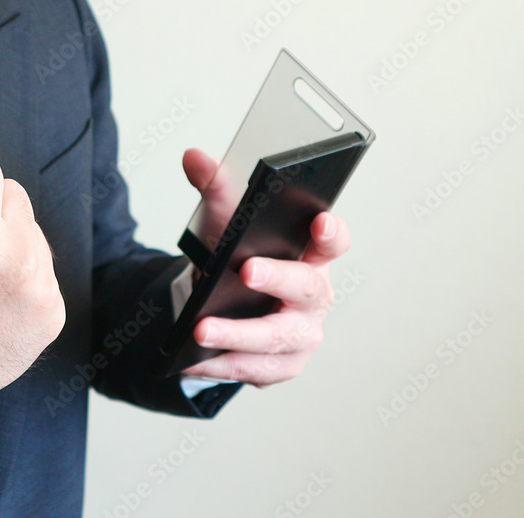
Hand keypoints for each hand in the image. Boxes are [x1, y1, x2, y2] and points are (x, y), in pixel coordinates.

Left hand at [179, 149, 350, 386]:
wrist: (226, 304)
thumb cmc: (238, 257)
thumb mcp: (225, 224)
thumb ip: (214, 190)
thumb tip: (194, 158)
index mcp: (310, 255)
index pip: (332, 241)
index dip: (331, 234)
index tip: (320, 223)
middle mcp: (314, 295)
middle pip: (306, 289)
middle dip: (278, 279)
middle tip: (247, 271)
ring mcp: (301, 334)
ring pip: (277, 337)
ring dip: (239, 334)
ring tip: (202, 329)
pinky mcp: (281, 365)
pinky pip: (253, 368)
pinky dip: (221, 362)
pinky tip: (194, 356)